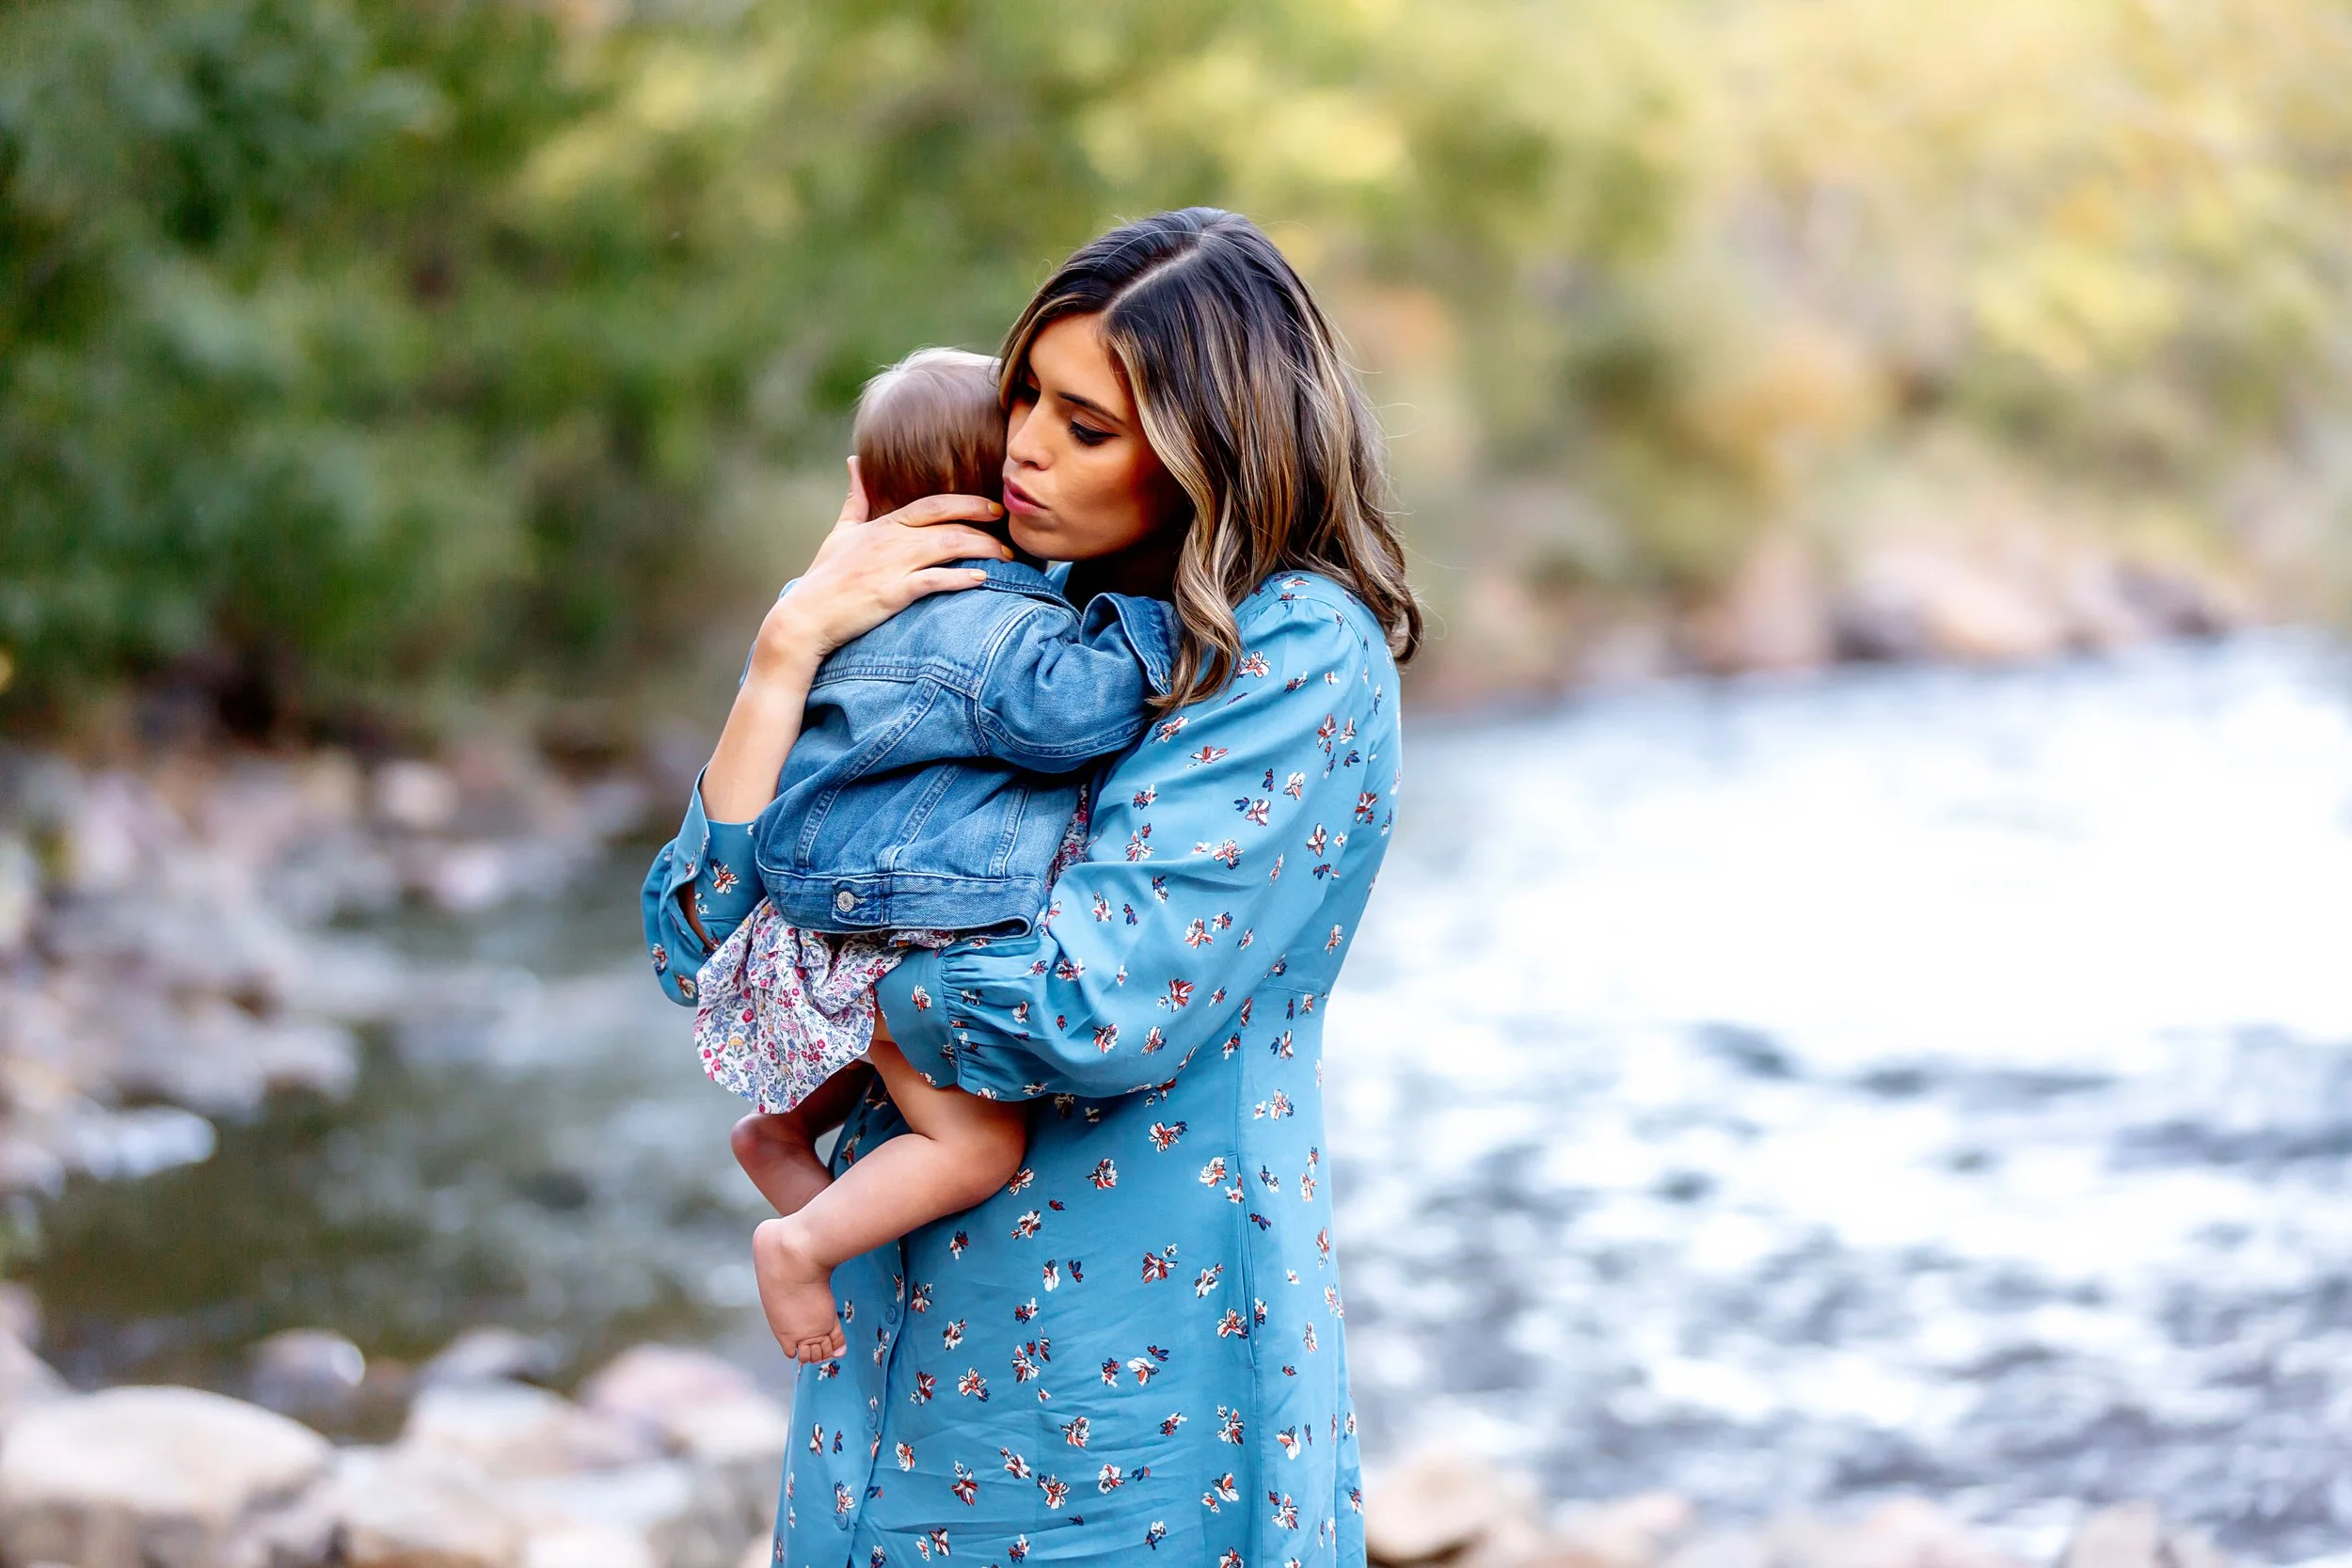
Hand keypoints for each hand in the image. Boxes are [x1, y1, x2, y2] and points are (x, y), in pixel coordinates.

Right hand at [752, 459, 1010, 673]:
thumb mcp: (840, 531)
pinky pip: (933, 580)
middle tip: (1008, 528)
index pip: (933, 505)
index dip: (966, 503)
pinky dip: (959, 578)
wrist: (806, 615)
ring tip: (1006, 557)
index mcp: (884, 524)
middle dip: (982, 521)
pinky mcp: (893, 592)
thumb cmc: (825, 575)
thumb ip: (855, 498)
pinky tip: (981, 580)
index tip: (992, 506)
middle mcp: (892, 540)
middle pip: (948, 522)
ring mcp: (893, 565)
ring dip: (982, 549)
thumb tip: (854, 462)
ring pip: (948, 547)